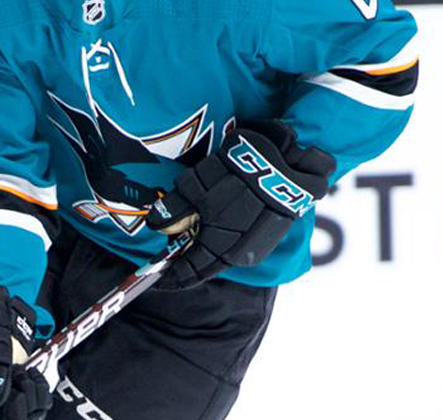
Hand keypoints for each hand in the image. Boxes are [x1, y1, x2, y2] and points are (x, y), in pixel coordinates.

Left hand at [146, 120, 334, 289]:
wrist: (287, 163)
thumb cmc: (240, 173)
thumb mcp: (200, 185)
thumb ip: (176, 209)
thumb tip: (156, 224)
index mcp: (220, 245)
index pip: (191, 270)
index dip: (173, 276)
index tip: (158, 280)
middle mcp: (238, 252)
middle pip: (206, 265)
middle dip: (188, 262)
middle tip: (171, 261)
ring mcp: (254, 245)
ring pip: (220, 254)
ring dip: (204, 249)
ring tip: (190, 240)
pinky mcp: (264, 233)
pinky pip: (235, 244)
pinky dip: (221, 240)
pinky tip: (213, 230)